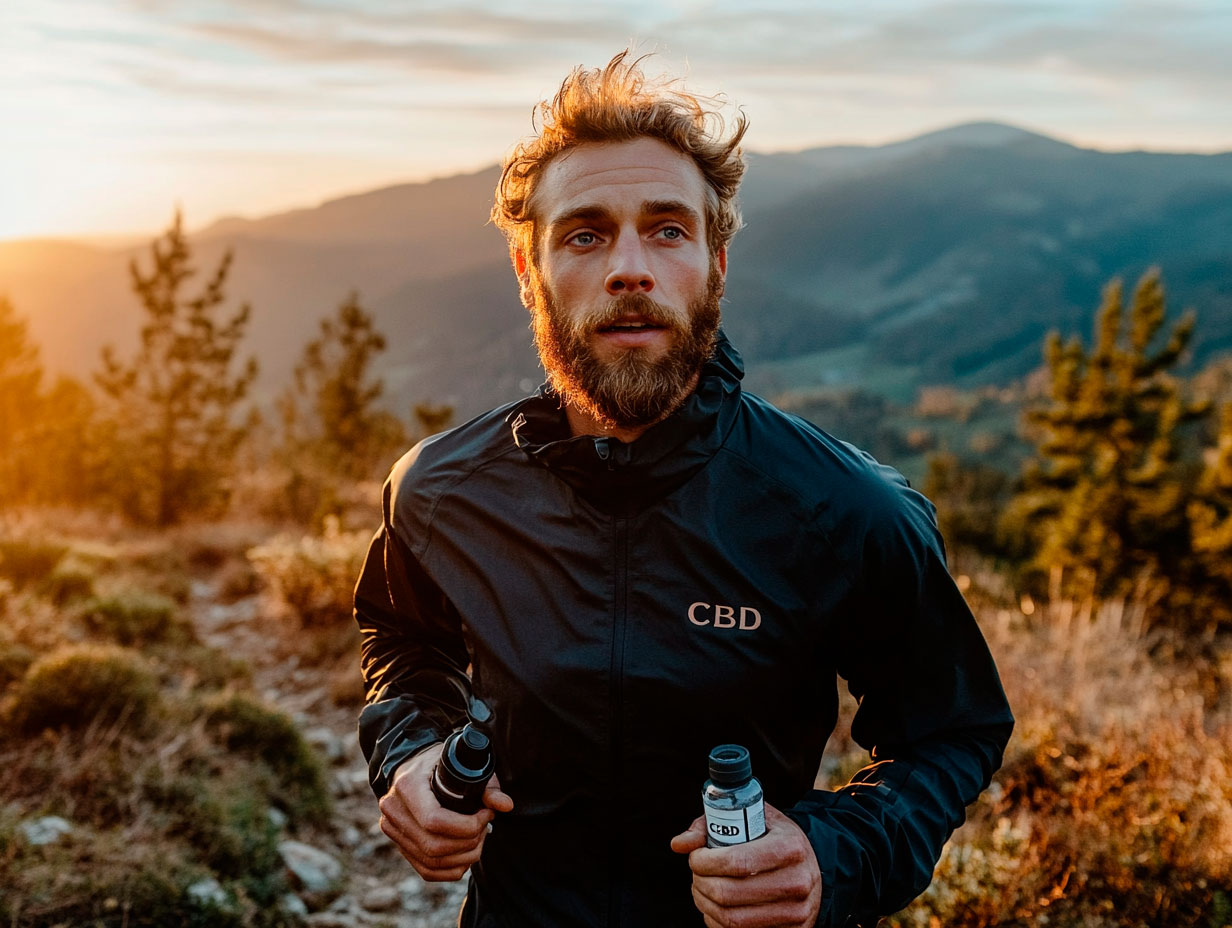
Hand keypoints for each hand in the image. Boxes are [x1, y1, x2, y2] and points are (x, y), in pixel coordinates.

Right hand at [377, 742, 514, 880]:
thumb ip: (486, 785)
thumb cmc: (440, 763)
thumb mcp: (463, 765)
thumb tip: (506, 805)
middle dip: (469, 843)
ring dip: (463, 858)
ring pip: (431, 861)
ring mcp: (393, 830)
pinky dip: (451, 870)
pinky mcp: (398, 845)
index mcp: (407, 785)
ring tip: (479, 839)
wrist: (411, 765)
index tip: (486, 815)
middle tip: (486, 828)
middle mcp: (394, 810)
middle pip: (434, 846)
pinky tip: (466, 857)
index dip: (466, 826)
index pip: (434, 820)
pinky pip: (426, 870)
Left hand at [670, 803, 821, 927]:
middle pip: (729, 894)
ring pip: (732, 919)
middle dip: (700, 883)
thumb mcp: (753, 819)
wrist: (811, 867)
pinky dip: (717, 922)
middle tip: (695, 873)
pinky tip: (715, 907)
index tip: (695, 857)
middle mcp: (798, 881)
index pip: (737, 861)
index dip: (705, 862)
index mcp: (790, 847)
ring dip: (705, 904)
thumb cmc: (774, 839)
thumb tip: (680, 843)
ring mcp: (796, 911)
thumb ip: (713, 824)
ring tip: (701, 888)